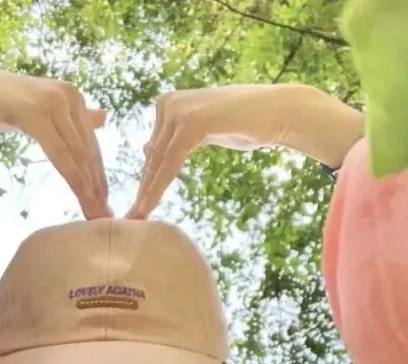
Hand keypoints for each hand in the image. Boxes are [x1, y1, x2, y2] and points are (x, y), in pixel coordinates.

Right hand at [0, 67, 110, 219]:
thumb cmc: (4, 106)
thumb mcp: (43, 113)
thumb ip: (71, 120)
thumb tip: (103, 118)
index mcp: (74, 98)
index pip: (91, 144)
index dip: (100, 175)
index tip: (106, 203)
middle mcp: (70, 96)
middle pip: (88, 150)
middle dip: (98, 186)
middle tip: (106, 216)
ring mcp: (55, 102)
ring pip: (77, 154)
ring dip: (89, 187)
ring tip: (95, 213)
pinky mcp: (37, 113)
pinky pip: (59, 153)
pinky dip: (72, 177)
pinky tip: (81, 196)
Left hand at [128, 84, 314, 218]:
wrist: (277, 112)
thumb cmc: (244, 124)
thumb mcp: (201, 131)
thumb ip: (175, 140)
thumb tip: (146, 149)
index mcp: (167, 103)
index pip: (153, 149)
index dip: (145, 180)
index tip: (136, 206)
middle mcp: (168, 102)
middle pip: (153, 156)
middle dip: (143, 188)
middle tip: (131, 217)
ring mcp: (179, 110)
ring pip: (158, 161)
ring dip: (147, 192)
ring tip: (137, 217)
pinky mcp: (191, 122)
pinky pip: (169, 162)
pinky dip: (159, 186)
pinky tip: (149, 206)